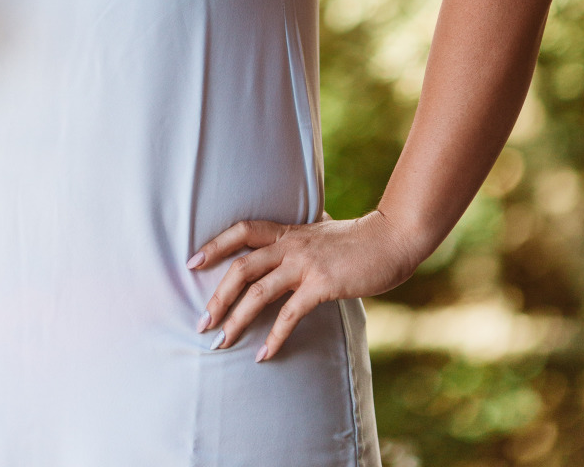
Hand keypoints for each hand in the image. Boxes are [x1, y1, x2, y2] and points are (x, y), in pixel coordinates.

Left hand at [188, 211, 417, 360]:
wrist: (391, 239)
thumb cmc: (359, 239)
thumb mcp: (322, 231)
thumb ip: (302, 236)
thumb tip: (291, 234)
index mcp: (288, 230)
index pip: (242, 230)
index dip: (215, 244)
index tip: (192, 262)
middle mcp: (291, 244)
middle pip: (241, 266)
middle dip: (218, 295)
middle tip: (202, 320)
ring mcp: (305, 264)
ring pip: (258, 291)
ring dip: (236, 319)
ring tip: (221, 341)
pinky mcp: (322, 284)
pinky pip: (290, 314)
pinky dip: (274, 336)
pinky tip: (263, 354)